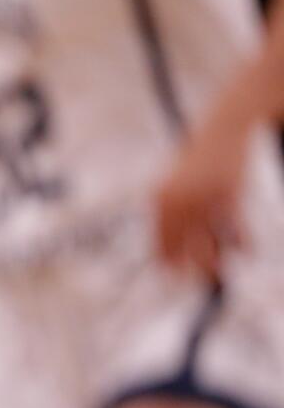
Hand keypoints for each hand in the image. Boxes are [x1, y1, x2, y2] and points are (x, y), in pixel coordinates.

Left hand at [156, 122, 249, 279]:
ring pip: (208, 245)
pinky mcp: (229, 195)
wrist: (223, 127)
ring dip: (216, 262)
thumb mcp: (175, 183)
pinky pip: (234, 230)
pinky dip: (242, 243)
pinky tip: (248, 249)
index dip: (169, 264)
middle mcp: (177, 201)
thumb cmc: (198, 158)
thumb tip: (174, 249)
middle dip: (192, 269)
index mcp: (159, 198)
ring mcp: (203, 198)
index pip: (160, 242)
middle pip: (180, 249)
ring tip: (221, 271)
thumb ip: (171, 211)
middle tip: (204, 280)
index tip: (177, 278)